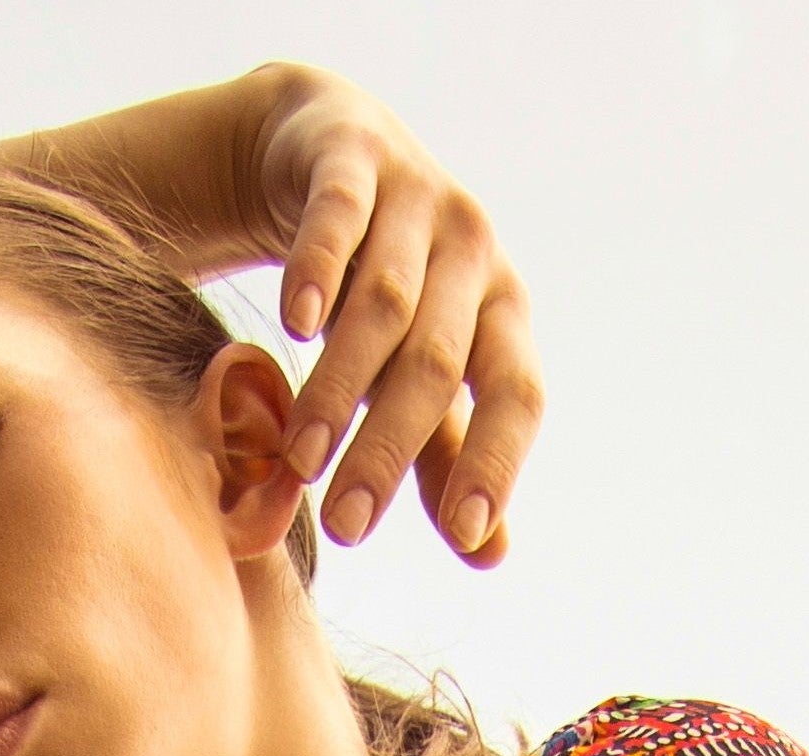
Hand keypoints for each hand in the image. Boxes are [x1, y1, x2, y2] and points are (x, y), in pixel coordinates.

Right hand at [244, 74, 541, 563]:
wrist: (327, 150)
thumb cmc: (384, 289)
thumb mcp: (419, 371)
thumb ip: (447, 454)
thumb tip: (488, 551)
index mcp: (503, 312)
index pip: (517, 393)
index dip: (497, 461)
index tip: (466, 533)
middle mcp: (473, 251)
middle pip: (437, 363)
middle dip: (389, 449)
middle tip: (345, 528)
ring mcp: (415, 198)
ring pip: (384, 303)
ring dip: (341, 387)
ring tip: (301, 461)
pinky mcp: (353, 158)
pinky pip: (338, 217)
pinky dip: (318, 271)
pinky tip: (291, 327)